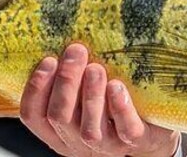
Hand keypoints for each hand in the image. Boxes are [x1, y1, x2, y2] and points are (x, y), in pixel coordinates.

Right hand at [20, 43, 180, 156]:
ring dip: (90, 95)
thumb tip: (63, 41)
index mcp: (58, 130)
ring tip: (96, 68)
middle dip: (66, 82)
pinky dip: (119, 107)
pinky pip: (126, 129)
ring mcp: (106, 145)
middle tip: (76, 51)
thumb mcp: (82, 93)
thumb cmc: (110, 103)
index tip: (48, 60)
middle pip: (59, 117)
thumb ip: (70, 78)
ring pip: (89, 129)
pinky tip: (117, 86)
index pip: (33, 116)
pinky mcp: (135, 141)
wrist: (152, 126)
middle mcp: (77, 142)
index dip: (36, 89)